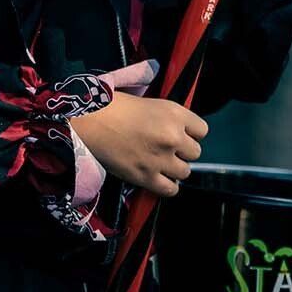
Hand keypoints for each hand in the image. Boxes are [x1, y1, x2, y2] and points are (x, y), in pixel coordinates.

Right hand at [71, 92, 206, 196]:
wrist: (89, 121)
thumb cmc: (114, 107)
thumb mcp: (150, 102)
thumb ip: (170, 118)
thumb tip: (180, 131)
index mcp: (175, 114)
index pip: (202, 130)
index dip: (191, 133)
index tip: (181, 134)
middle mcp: (172, 137)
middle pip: (195, 153)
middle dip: (182, 151)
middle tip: (166, 148)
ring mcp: (160, 159)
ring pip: (185, 172)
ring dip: (174, 169)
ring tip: (159, 163)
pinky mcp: (146, 177)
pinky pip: (171, 189)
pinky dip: (166, 185)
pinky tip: (158, 178)